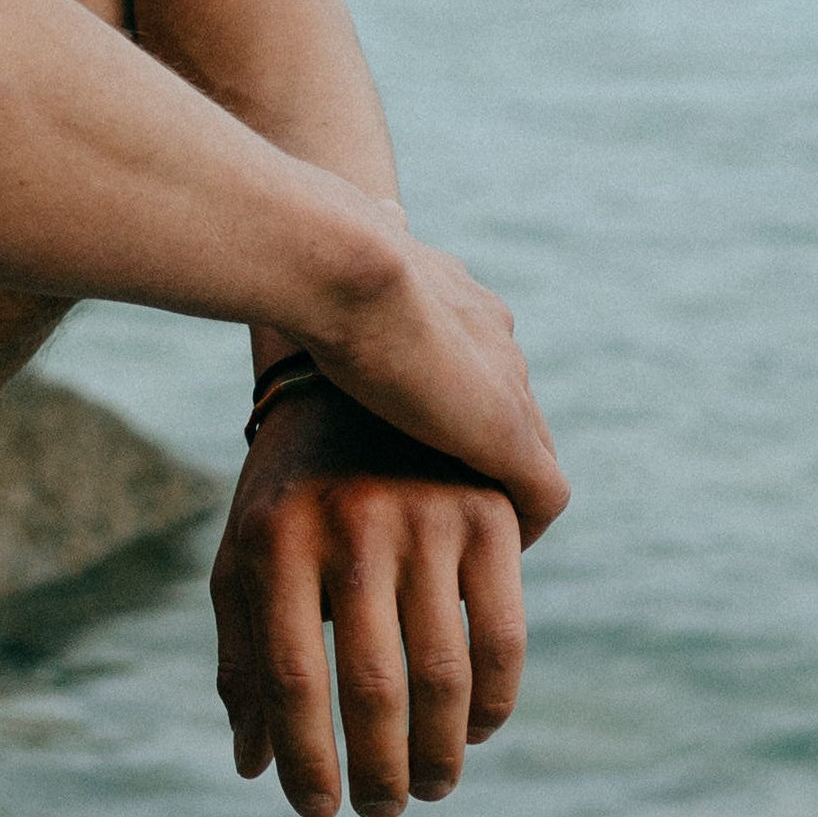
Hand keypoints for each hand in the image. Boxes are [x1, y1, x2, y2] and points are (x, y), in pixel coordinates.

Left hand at [210, 384, 532, 816]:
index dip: (304, 756)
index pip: (288, 674)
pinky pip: (503, 637)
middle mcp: (349, 524)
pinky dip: (493, 703)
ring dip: (439, 753)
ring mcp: (425, 517)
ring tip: (425, 787)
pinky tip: (472, 733)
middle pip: (369, 685)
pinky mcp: (488, 517)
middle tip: (380, 812)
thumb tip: (251, 765)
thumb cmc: (288, 493)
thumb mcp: (248, 555)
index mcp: (275, 534)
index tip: (316, 811)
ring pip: (443, 675)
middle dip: (377, 769)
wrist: (356, 380)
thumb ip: (243, 655)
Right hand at [293, 231, 567, 544]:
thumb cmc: (304, 263)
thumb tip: (276, 284)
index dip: (443, 395)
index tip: (412, 430)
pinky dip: (521, 524)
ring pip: (526, 447)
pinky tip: (480, 553)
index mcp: (449, 296)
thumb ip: (319, 285)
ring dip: (496, 488)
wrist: (341, 267)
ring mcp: (506, 383)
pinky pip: (541, 496)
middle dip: (476, 443)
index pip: (466, 352)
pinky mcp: (510, 433)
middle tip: (434, 493)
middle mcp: (490, 334)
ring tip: (455, 533)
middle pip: (502, 399)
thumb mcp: (316, 271)